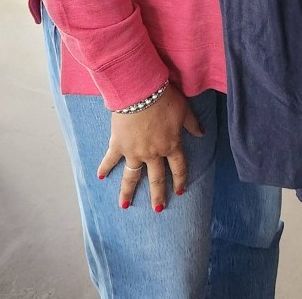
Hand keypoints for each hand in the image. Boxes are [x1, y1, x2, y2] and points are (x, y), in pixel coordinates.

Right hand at [97, 84, 203, 211]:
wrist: (141, 92)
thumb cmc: (165, 98)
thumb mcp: (184, 110)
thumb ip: (193, 125)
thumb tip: (202, 134)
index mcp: (171, 145)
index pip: (178, 167)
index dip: (180, 180)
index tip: (180, 192)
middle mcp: (153, 153)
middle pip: (156, 178)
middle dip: (158, 195)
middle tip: (158, 209)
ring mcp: (134, 152)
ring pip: (132, 176)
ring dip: (128, 192)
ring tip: (125, 206)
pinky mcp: (118, 145)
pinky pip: (110, 160)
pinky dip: (104, 168)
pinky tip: (100, 177)